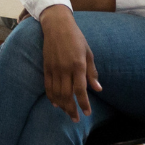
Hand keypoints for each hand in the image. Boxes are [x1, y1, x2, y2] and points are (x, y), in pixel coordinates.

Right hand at [38, 5, 101, 120]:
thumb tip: (98, 89)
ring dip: (62, 106)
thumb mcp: (88, 53)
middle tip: (76, 119)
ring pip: (57, 93)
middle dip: (72, 109)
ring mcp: (54, 69)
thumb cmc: (76, 38)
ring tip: (68, 113)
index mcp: (78, 65)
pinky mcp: (46, 68)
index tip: (87, 113)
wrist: (57, 26)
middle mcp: (65, 69)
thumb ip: (92, 73)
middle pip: (67, 95)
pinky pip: (48, 87)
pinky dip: (51, 97)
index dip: (84, 103)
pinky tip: (56, 104)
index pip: (80, 90)